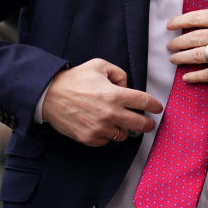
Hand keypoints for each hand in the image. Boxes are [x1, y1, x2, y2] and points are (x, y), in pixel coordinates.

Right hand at [42, 58, 162, 146]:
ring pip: (123, 135)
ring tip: (117, 122)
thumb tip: (127, 87)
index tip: (157, 107)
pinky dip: (107, 135)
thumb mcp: (99, 66)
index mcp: (114, 95)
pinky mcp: (89, 138)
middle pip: (140, 124)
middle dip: (147, 124)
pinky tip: (101, 126)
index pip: (143, 102)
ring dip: (123, 129)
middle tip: (148, 123)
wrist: (49, 95)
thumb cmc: (75, 79)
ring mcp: (99, 128)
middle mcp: (110, 113)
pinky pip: (106, 141)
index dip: (154, 105)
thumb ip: (119, 74)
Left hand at [166, 10, 207, 83]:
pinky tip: (187, 76)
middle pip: (194, 37)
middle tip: (170, 46)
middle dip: (177, 42)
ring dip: (182, 58)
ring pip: (198, 55)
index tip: (170, 26)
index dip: (180, 21)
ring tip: (174, 59)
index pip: (197, 17)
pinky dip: (195, 75)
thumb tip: (196, 25)